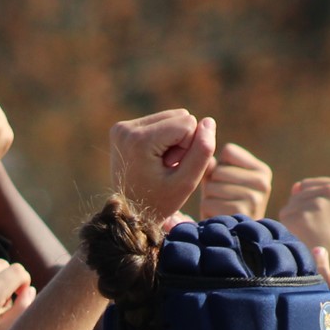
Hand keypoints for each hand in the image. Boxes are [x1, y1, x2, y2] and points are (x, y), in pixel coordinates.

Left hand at [110, 110, 216, 226]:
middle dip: (181, 142)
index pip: (187, 123)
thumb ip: (202, 151)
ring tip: (160, 165)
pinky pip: (160, 121)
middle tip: (166, 167)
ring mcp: (121, 127)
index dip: (188, 148)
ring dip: (174, 141)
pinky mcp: (123, 128)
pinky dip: (164, 139)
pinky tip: (153, 160)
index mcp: (139, 139)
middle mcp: (125, 128)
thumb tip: (208, 121)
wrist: (129, 213)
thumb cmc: (159, 202)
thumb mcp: (187, 182)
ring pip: (172, 117)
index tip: (170, 168)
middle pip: (179, 116)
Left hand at [199, 142, 272, 219]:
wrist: (235, 242)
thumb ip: (214, 166)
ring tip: (221, 208)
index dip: (219, 166)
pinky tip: (219, 218)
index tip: (227, 182)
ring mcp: (254, 199)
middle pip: (218, 169)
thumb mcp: (223, 181)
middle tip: (223, 199)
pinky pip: (208, 202)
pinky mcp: (240, 214)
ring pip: (211, 186)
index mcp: (262, 171)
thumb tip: (208, 160)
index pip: (228, 151)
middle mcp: (263, 183)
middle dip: (212, 183)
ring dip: (209, 197)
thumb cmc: (226, 205)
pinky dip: (207, 210)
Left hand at [278, 177, 329, 262]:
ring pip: (290, 206)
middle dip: (303, 212)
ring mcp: (314, 203)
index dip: (312, 207)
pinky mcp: (298, 216)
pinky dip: (289, 229)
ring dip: (295, 221)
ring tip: (312, 236)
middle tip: (317, 232)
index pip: (310, 186)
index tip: (323, 223)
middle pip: (298, 194)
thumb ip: (319, 196)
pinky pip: (283, 217)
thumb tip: (295, 186)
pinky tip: (303, 240)